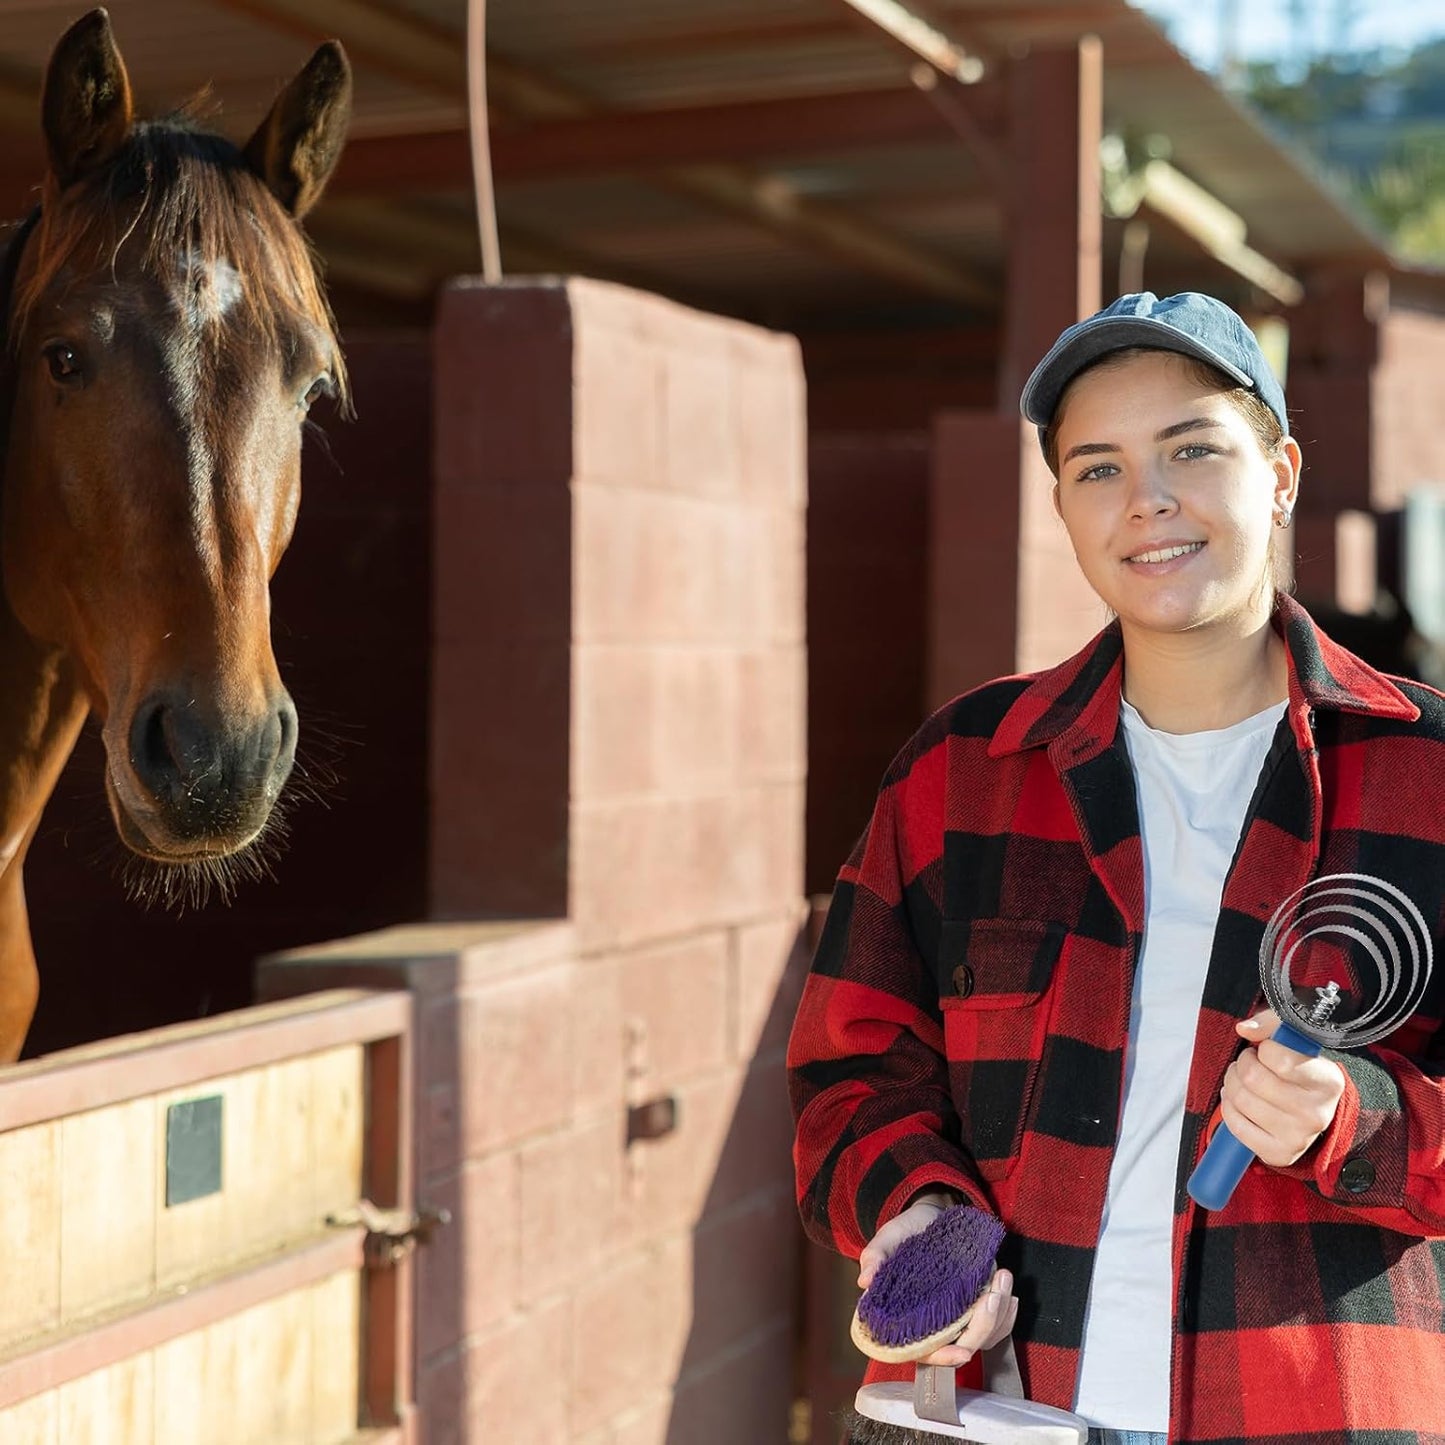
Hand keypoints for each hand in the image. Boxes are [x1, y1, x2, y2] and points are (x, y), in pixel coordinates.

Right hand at [858, 1192, 1017, 1367]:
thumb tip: (865, 1281)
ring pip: (984, 1337)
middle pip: (962, 1346)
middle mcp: (935, 1326)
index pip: (923, 1351)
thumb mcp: (887, 1239)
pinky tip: (1009, 1292)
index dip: (941, 1357)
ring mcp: (959, 1318)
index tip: (961, 1352)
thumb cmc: (905, 1232)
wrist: (931, 1216)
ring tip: (1003, 1277)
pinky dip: (1008, 1314)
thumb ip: (875, 1257)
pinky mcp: (976, 1307)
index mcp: (908, 1319)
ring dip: (999, 1315)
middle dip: (983, 1326)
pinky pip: (998, 1325)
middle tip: (993, 1294)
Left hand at [1221, 1008, 1346, 1167]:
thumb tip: (1244, 1028)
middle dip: (1241, 1064)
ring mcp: (1299, 1137)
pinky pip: (1236, 1126)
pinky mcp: (1279, 1153)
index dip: (1263, 1049)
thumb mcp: (1295, 1042)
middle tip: (1248, 1064)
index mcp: (1328, 1081)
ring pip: (1241, 1100)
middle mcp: (1317, 1112)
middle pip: (1253, 1079)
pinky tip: (1239, 1101)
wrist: (1315, 1113)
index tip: (1265, 1050)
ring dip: (1232, 1084)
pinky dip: (1229, 1109)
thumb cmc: (1300, 1072)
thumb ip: (1271, 1024)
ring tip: (1243, 1081)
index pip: (1279, 1058)